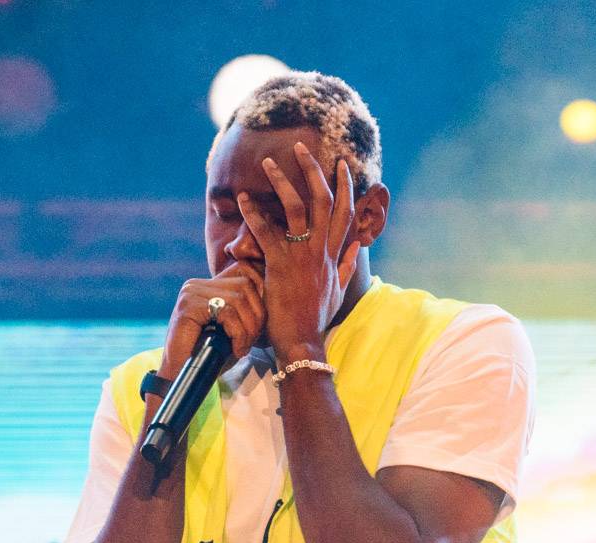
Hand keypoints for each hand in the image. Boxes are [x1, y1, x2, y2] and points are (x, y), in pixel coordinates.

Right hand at [162, 261, 265, 377]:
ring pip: (239, 299)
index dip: (260, 298)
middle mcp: (198, 285)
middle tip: (252, 341)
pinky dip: (239, 334)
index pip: (245, 274)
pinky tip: (236, 350)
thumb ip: (247, 310)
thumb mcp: (233, 329)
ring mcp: (191, 293)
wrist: (181, 378)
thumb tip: (275, 293)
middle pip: (245, 285)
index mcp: (208, 285)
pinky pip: (227, 313)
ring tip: (243, 347)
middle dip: (257, 316)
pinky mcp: (188, 306)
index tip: (259, 326)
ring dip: (248, 328)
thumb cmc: (210, 356)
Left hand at [237, 142, 361, 365]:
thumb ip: (345, 267)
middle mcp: (320, 250)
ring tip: (268, 163)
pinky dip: (253, 213)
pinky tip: (242, 199)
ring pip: (296, 208)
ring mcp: (301, 256)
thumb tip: (352, 251)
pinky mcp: (281, 265)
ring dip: (282, 181)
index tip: (341, 165)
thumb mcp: (337, 291)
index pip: (345, 212)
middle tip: (301, 148)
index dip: (345, 186)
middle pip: (323, 200)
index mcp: (333, 254)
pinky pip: (266, 232)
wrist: (302, 342)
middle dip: (314, 170)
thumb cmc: (317, 319)